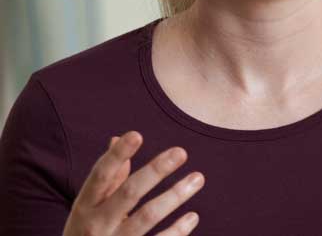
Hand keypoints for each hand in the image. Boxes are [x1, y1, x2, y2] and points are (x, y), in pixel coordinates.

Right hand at [63, 131, 204, 235]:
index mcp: (85, 207)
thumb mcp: (88, 209)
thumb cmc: (86, 235)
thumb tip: (118, 139)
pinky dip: (177, 231)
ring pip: (147, 216)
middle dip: (155, 171)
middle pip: (129, 193)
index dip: (117, 155)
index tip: (136, 134)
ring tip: (198, 178)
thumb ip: (108, 179)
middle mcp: (96, 225)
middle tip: (181, 152)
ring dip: (175, 195)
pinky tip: (193, 217)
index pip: (100, 176)